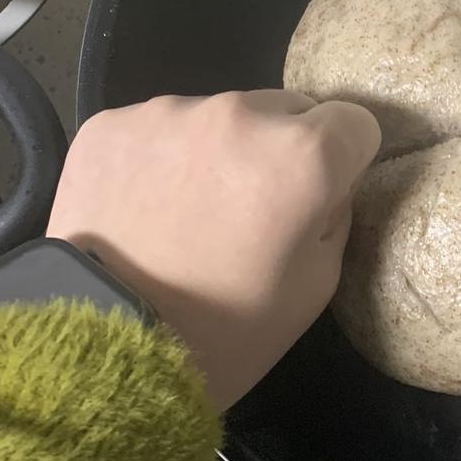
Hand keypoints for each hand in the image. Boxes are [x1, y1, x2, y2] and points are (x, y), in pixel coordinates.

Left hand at [48, 91, 380, 409]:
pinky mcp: (112, 124)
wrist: (107, 348)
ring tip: (187, 216)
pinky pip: (158, 128)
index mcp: (303, 155)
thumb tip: (326, 183)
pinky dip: (159, 159)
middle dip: (280, 151)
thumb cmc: (227, 331)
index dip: (344, 160)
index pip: (353, 122)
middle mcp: (238, 114)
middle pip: (284, 111)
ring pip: (218, 117)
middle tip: (250, 213)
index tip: (320, 195)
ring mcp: (168, 112)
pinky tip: (144, 209)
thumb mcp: (317, 284)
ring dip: (218, 152)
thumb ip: (335, 212)